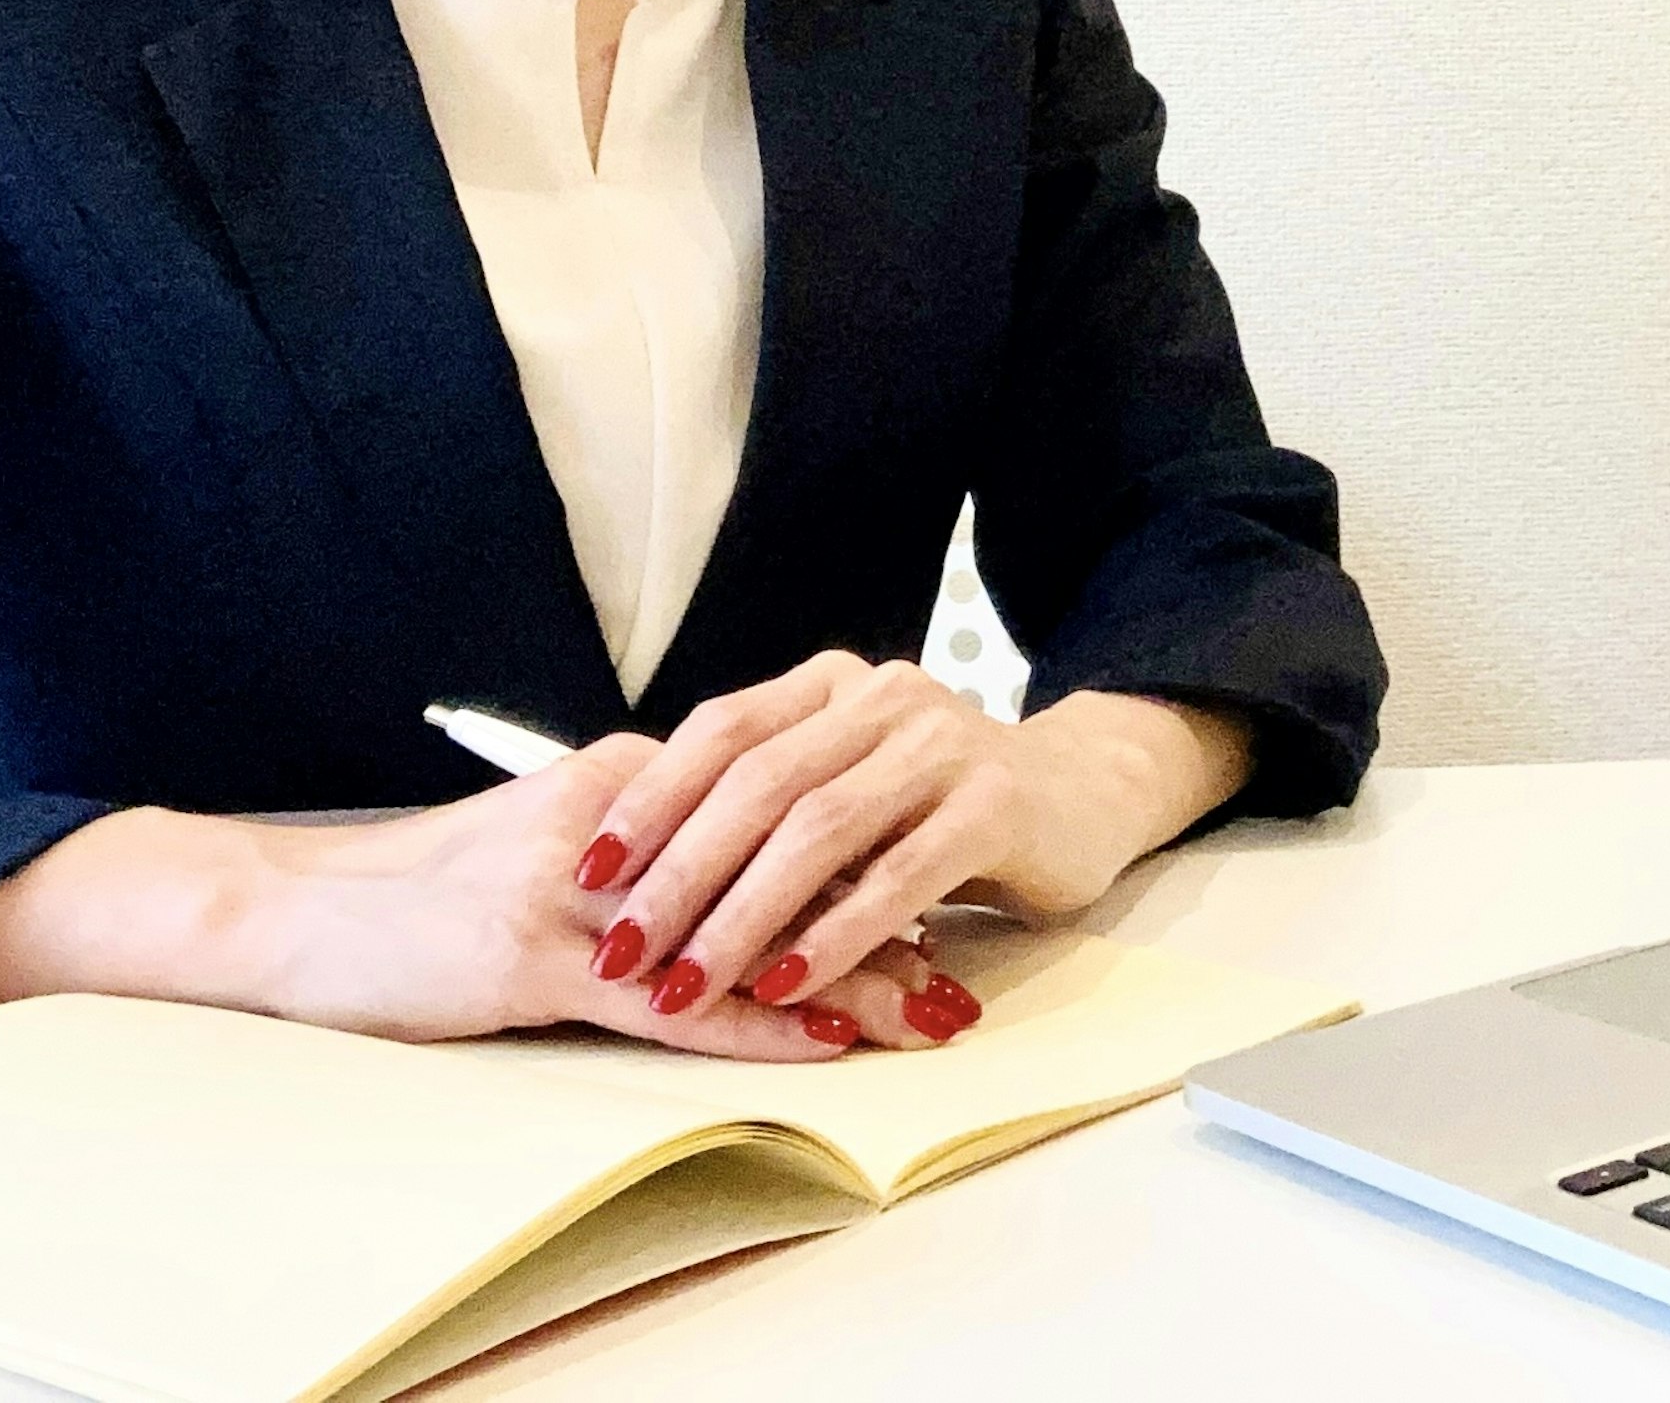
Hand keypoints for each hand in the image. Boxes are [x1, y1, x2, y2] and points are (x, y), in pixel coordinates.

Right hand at [253, 740, 970, 1053]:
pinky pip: (676, 999)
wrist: (302, 913)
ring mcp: (578, 890)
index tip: (937, 877)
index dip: (860, 847)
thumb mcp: (546, 835)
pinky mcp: (537, 961)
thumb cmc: (427, 889)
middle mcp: (616, 818)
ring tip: (932, 1007)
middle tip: (962, 954)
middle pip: (782, 861)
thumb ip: (640, 835)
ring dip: (847, 973)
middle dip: (880, 912)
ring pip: (746, 928)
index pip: (772, 808)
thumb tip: (736, 855)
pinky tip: (829, 1038)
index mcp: (623, 776)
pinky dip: (762, 1020)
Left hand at [567, 654, 1251, 1029]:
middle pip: (760, 784)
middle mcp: (883, 696)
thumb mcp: (848, 784)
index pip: (723, 730)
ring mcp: (944, 745)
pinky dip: (839, 933)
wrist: (1081, 796)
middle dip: (680, 875)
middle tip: (620, 951)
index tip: (588, 872)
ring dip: (745, 916)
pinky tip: (791, 986)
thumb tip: (635, 873)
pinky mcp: (997, 806)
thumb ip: (768, 803)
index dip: (652, 798)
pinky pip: (902, 874)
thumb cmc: (937, 807)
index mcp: (831, 684)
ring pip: (821, 829)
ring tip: (689, 986)